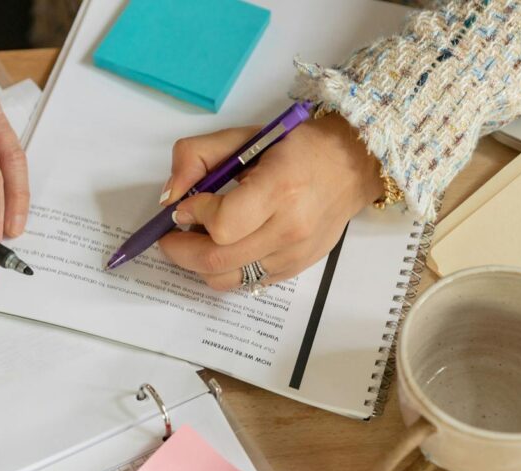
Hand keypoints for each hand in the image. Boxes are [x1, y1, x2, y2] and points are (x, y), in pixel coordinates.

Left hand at [157, 113, 382, 289]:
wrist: (351, 165)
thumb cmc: (295, 148)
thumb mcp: (243, 137)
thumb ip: (196, 156)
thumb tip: (170, 198)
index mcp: (280, 189)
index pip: (222, 224)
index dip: (194, 215)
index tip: (186, 205)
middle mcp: (290, 229)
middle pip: (216, 260)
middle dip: (180, 249)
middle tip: (170, 235)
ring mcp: (294, 256)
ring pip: (225, 279)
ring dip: (197, 264)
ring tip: (195, 241)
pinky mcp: (294, 270)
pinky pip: (244, 284)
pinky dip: (222, 271)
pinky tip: (222, 248)